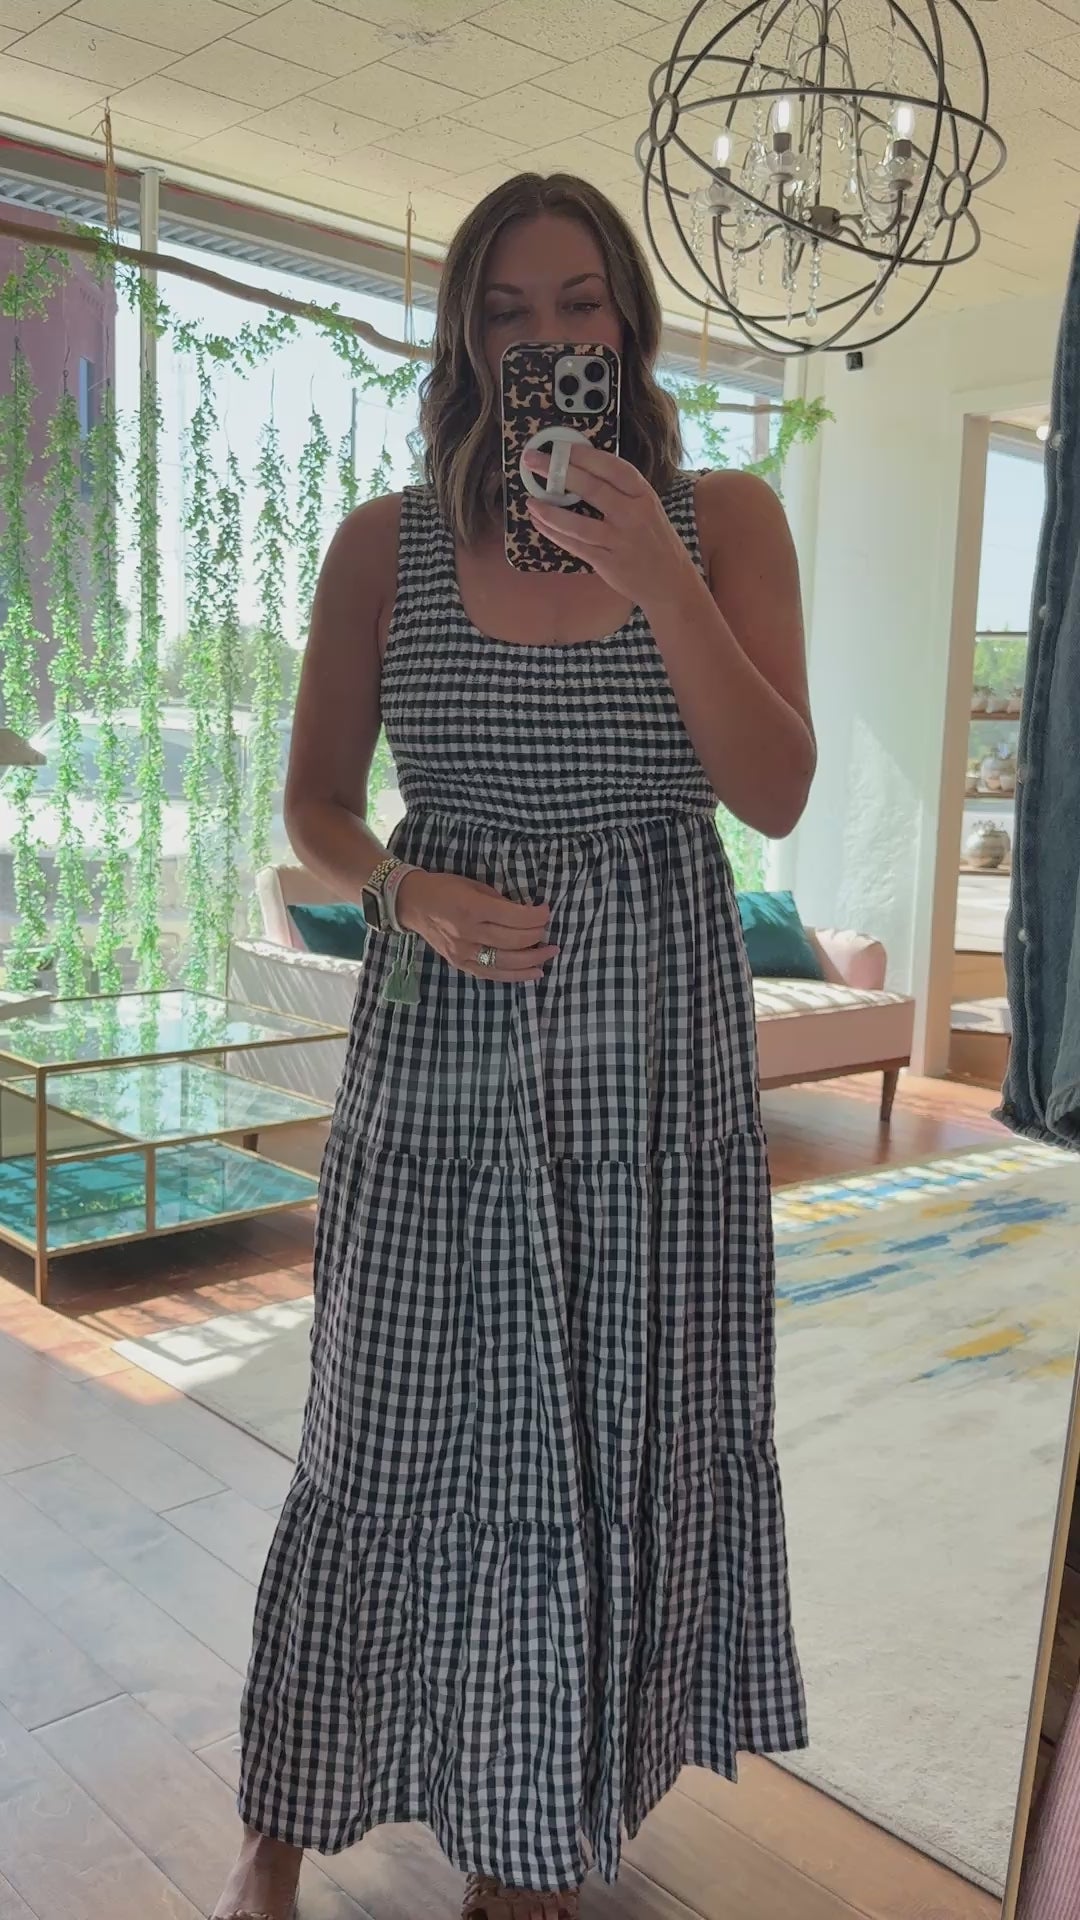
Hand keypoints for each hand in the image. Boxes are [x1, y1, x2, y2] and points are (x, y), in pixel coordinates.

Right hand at [394, 870, 558, 983]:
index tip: (546, 911)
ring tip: (550, 953)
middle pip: (514, 940)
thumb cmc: (444, 888)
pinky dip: (516, 975)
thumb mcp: (474, 885)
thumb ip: (500, 901)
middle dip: (537, 936)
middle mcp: (468, 933)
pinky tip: (535, 972)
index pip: (514, 917)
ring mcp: (463, 953)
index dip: (536, 916)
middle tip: (548, 930)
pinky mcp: (460, 965)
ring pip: (507, 962)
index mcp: (472, 908)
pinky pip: (493, 974)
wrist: (412, 904)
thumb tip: (526, 914)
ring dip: (534, 959)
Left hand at [523, 444, 693, 603]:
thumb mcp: (647, 508)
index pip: (612, 467)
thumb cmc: (654, 540)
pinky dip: (554, 534)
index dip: (583, 455)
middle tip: (531, 460)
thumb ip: (621, 491)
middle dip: (558, 471)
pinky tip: (540, 524)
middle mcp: (633, 514)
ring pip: (578, 523)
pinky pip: (575, 545)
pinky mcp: (608, 562)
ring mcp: (620, 540)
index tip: (559, 446)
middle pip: (591, 488)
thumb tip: (581, 470)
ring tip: (530, 501)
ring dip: (549, 511)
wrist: (671, 582)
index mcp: (643, 494)